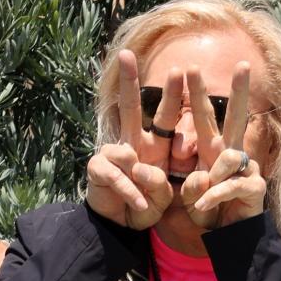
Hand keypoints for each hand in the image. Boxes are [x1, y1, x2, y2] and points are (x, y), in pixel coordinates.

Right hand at [85, 50, 174, 229]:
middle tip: (126, 54)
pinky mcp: (99, 168)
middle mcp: (134, 144)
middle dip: (130, 82)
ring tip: (150, 201)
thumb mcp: (168, 195)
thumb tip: (142, 169)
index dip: (173, 94)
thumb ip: (164, 183)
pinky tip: (140, 206)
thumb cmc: (149, 205)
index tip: (181, 69)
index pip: (166, 116)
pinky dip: (132, 193)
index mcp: (157, 146)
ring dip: (142, 180)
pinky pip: (118, 176)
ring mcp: (114, 154)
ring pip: (124, 151)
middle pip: (131, 108)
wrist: (124, 226)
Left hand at [179, 64, 265, 229]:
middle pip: (236, 117)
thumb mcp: (186, 195)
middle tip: (243, 65)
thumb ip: (189, 183)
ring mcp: (246, 169)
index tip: (190, 66)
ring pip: (228, 157)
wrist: (223, 238)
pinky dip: (213, 196)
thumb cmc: (205, 212)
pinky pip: (230, 185)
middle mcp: (231, 154)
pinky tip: (204, 206)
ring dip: (210, 177)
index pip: (204, 116)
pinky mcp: (255, 187)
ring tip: (200, 197)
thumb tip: (201, 178)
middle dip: (239, 91)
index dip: (197, 93)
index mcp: (212, 149)